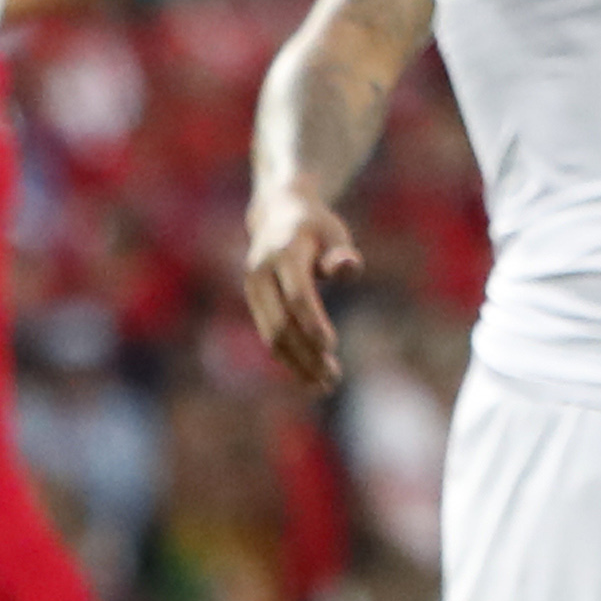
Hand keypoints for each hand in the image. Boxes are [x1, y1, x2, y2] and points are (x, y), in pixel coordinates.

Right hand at [243, 185, 362, 393]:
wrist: (276, 214)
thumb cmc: (317, 226)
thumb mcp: (334, 232)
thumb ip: (341, 252)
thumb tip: (347, 267)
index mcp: (283, 254)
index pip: (297, 296)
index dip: (313, 323)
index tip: (331, 347)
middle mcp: (261, 274)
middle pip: (280, 323)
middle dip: (306, 354)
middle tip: (333, 379)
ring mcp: (253, 290)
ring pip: (271, 335)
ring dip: (297, 363)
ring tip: (324, 386)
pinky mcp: (255, 302)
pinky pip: (269, 334)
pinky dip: (289, 357)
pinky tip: (311, 375)